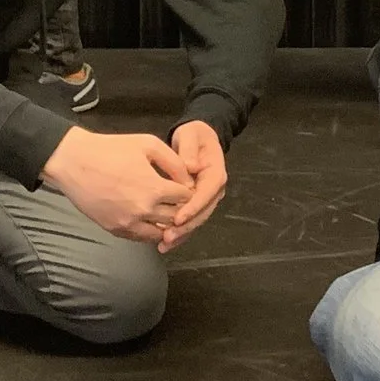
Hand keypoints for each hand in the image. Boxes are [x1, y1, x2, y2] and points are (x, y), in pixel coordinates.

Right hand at [40, 127, 194, 243]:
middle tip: (178, 200)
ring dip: (167, 224)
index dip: (189, 190)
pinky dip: (150, 231)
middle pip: (177, 218)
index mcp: (155, 188)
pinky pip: (141, 238)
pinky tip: (149, 219)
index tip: (184, 185)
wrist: (74, 162)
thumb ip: (175, 162)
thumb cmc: (111, 149)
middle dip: (181, 209)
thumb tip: (190, 179)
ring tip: (165, 211)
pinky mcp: (115, 230)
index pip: (187, 198)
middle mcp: (144, 210)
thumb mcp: (148, 144)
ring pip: (161, 233)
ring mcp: (129, 223)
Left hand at [156, 122, 227, 251]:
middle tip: (168, 237)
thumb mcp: (191, 136)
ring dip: (181, 234)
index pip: (206, 193)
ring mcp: (206, 199)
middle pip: (203, 212)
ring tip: (164, 244)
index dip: (193, 207)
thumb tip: (191, 166)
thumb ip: (189, 150)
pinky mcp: (196, 204)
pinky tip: (163, 243)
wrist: (197, 139)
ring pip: (196, 220)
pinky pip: (189, 220)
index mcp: (216, 174)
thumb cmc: (194, 136)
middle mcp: (214, 190)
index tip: (178, 218)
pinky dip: (178, 232)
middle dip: (186, 227)